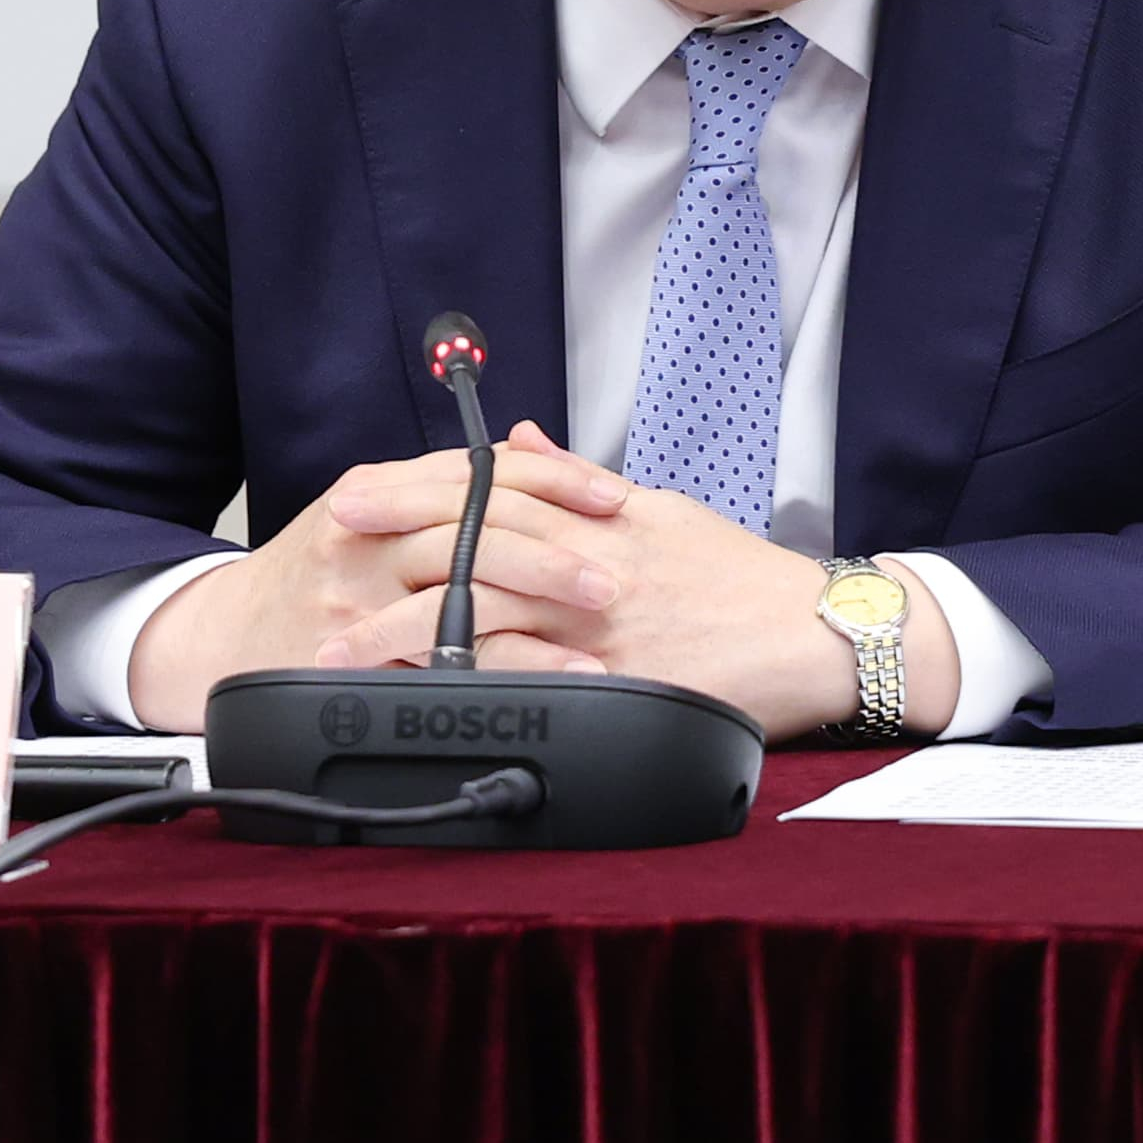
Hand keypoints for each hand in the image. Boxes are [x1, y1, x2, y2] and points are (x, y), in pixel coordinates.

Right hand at [123, 438, 632, 732]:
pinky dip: (507, 667)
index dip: (555, 480)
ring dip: (538, 612)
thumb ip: (444, 487)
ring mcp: (360, 600)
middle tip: (613, 570)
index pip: (480, 471)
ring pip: (461, 595)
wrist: (224, 633)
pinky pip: (445, 662)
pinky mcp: (358, 659)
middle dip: (553, 549)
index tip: (613, 497)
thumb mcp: (368, 510)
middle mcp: (368, 537)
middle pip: (475, 530)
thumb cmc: (312, 572)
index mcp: (379, 489)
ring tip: (598, 626)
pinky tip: (555, 673)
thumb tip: (532, 452)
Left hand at [315, 426, 958, 740]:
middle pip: (472, 549)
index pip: (488, 493)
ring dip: (406, 636)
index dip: (412, 491)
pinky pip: (535, 687)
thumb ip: (580, 480)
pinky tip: (420, 702)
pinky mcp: (621, 686)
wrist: (820, 634)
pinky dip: (472, 691)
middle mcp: (591, 566)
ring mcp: (602, 629)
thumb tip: (523, 440)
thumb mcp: (661, 509)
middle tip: (322, 559)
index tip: (351, 496)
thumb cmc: (740, 577)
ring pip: (489, 620)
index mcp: (596, 519)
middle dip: (390, 554)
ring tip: (340, 653)